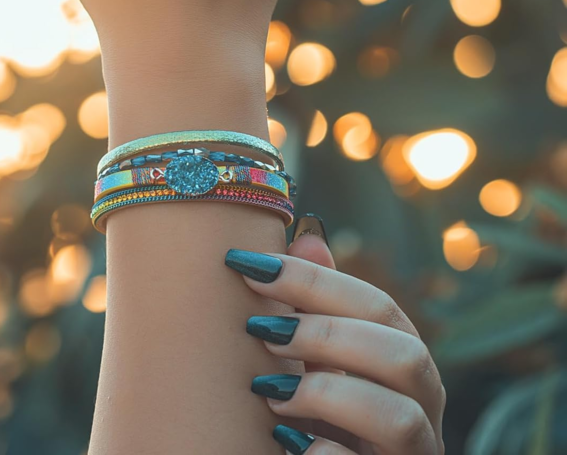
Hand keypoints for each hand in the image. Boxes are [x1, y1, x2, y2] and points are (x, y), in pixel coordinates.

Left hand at [226, 217, 445, 453]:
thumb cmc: (323, 419)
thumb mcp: (319, 362)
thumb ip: (318, 306)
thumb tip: (307, 237)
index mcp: (405, 366)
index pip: (380, 308)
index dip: (315, 281)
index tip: (249, 266)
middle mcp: (423, 411)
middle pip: (406, 354)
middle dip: (326, 333)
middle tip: (259, 329)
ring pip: (401, 417)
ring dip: (326, 393)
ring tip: (268, 391)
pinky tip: (286, 443)